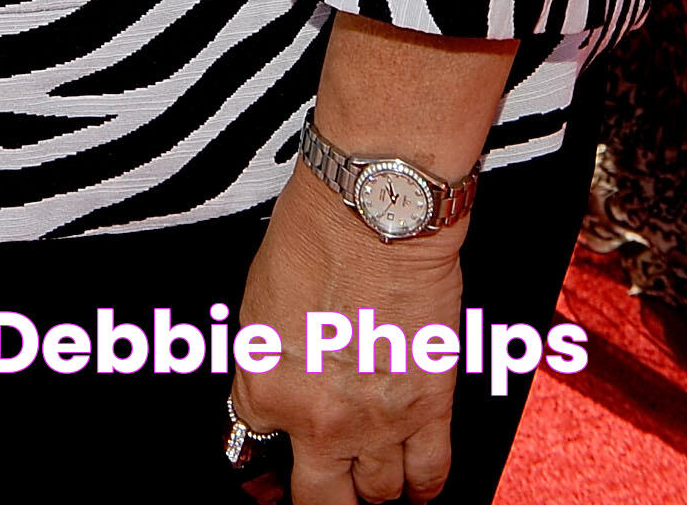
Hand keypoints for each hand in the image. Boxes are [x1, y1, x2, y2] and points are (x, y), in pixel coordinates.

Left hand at [233, 167, 465, 500]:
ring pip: (377, 493)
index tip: (274, 459)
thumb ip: (266, 363)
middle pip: (320, 499)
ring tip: (371, 474)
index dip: (269, 452)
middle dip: (322, 494)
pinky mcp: (429, 408)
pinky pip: (430, 474)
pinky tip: (417, 484)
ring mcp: (376, 421)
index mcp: (265, 388)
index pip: (256, 448)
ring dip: (373, 485)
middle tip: (324, 482)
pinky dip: (424, 486)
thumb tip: (271, 395)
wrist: (374, 211)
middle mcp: (318, 418)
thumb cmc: (316, 235)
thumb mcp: (258, 304)